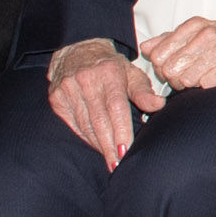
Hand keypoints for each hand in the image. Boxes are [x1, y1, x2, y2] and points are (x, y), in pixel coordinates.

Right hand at [48, 38, 162, 167]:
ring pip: (85, 125)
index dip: (121, 131)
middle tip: (118, 165)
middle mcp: (85, 80)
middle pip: (99, 120)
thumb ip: (144, 91)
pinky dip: (85, 137)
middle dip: (109, 146)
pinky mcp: (56, 98)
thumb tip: (159, 105)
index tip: (125, 151)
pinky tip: (96, 145)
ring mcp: (68, 89)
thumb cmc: (111, 67)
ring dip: (98, 144)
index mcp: (108, 74)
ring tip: (110, 159)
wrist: (77, 51)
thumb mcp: (131, 74)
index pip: (116, 107)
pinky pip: (73, 124)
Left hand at [136, 2, 215, 94]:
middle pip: (169, 70)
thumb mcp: (201, 31)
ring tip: (207, 79)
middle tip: (192, 78)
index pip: (157, 56)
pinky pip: (208, 84)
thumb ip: (170, 39)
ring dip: (194, 85)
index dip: (163, 69)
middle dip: (176, 80)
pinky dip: (210, 87)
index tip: (176, 70)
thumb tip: (146, 48)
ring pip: (186, 79)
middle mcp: (206, 34)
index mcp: (193, 26)